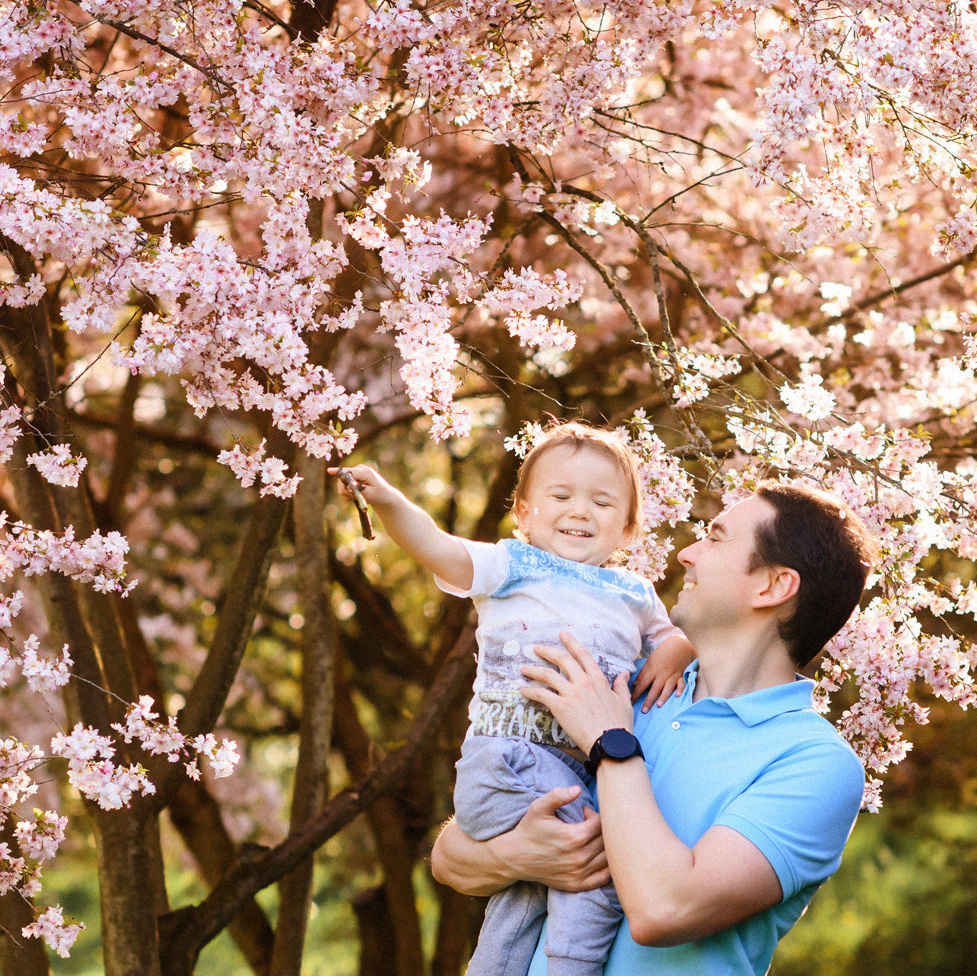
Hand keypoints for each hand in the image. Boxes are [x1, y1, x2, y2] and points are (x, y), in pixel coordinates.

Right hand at [327, 463, 399, 508]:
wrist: (384, 496)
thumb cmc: (379, 495)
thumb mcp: (370, 495)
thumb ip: (359, 490)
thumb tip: (348, 486)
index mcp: (365, 472)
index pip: (349, 472)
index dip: (338, 472)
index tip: (328, 470)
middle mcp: (360, 469)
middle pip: (343, 478)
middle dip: (345, 490)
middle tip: (352, 499)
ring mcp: (356, 472)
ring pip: (342, 483)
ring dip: (346, 493)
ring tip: (355, 498)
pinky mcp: (354, 476)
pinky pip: (344, 484)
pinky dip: (347, 493)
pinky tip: (353, 497)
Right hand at [493, 787, 609, 891]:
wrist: (515, 857)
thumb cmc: (529, 830)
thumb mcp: (539, 807)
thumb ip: (558, 795)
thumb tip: (578, 789)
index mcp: (574, 837)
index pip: (601, 823)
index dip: (596, 814)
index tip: (584, 812)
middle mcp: (580, 857)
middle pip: (606, 840)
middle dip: (602, 828)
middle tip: (589, 823)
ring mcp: (579, 874)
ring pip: (607, 858)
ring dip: (605, 846)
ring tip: (592, 837)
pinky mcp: (576, 885)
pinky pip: (602, 878)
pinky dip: (607, 867)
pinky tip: (599, 856)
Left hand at [521, 631, 633, 752]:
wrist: (611, 744)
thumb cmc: (619, 726)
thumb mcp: (624, 701)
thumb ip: (621, 685)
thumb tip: (624, 674)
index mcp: (598, 679)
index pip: (582, 655)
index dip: (571, 642)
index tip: (562, 634)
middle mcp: (583, 682)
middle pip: (562, 659)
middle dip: (547, 651)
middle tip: (536, 648)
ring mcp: (571, 693)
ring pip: (548, 675)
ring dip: (534, 670)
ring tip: (524, 668)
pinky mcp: (561, 707)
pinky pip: (541, 694)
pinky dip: (530, 690)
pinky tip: (523, 690)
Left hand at [632, 634, 693, 711]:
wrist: (680, 645)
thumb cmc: (663, 653)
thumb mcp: (650, 661)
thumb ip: (643, 673)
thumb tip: (635, 684)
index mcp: (652, 670)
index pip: (642, 684)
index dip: (636, 693)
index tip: (631, 701)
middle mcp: (662, 674)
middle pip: (654, 689)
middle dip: (648, 700)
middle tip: (643, 711)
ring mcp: (673, 675)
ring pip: (667, 687)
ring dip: (663, 696)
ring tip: (658, 705)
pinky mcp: (682, 675)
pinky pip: (681, 683)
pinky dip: (680, 689)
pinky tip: (677, 696)